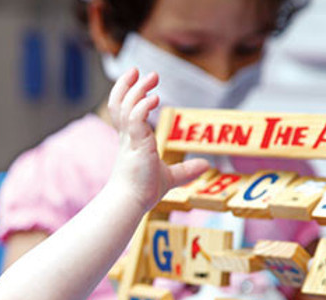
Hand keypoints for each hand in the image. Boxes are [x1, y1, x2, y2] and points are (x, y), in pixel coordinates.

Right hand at [106, 68, 209, 211]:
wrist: (131, 202)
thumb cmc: (143, 191)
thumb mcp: (169, 177)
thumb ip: (186, 170)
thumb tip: (206, 166)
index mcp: (130, 140)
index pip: (121, 109)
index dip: (125, 92)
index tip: (136, 78)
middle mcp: (126, 136)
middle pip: (119, 102)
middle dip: (128, 84)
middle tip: (141, 71)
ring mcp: (129, 139)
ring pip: (126, 106)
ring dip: (138, 89)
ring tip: (152, 77)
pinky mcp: (135, 144)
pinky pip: (135, 118)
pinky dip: (143, 105)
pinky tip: (155, 99)